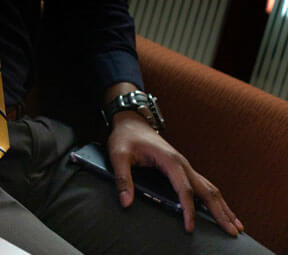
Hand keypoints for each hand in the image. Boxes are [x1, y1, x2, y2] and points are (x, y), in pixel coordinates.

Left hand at [107, 111, 243, 235]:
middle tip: (232, 232)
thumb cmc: (125, 137)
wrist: (132, 121)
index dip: (188, 210)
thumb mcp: (118, 155)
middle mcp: (182, 163)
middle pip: (207, 190)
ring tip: (236, 226)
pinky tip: (222, 210)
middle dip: (220, 212)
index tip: (190, 227)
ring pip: (210, 188)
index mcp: (170, 161)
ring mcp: (185, 165)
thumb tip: (126, 201)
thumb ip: (122, 178)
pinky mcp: (183, 168)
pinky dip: (215, 199)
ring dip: (223, 207)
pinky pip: (204, 185)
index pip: (184, 190)